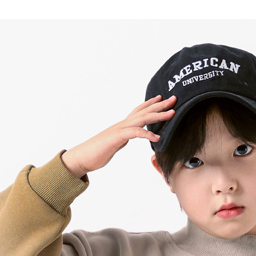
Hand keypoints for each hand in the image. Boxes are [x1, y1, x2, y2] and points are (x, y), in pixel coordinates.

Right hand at [60, 94, 176, 177]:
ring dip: (158, 115)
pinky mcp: (117, 138)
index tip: (161, 98)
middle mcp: (121, 124)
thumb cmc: (96, 153)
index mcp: (121, 126)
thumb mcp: (114, 144)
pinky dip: (147, 133)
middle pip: (144, 111)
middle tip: (174, 99)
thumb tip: (126, 138)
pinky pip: (134, 133)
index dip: (150, 104)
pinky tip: (157, 137)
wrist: (81, 157)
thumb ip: (121, 139)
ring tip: (172, 114)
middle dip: (160, 105)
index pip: (138, 111)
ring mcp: (119, 130)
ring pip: (142, 118)